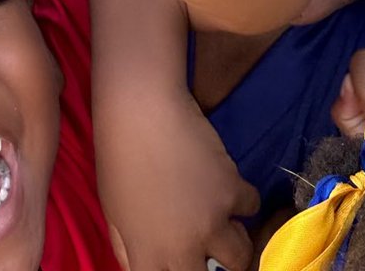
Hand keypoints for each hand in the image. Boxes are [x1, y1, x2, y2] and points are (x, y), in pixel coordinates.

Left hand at [99, 96, 257, 270]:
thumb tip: (144, 267)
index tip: (187, 265)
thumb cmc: (117, 158)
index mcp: (150, 256)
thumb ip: (131, 250)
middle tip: (214, 252)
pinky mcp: (233, 190)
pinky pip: (251, 206)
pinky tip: (225, 183)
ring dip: (234, 240)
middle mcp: (186, 248)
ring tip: (222, 222)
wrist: (140, 110)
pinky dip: (242, 198)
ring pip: (241, 253)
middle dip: (220, 268)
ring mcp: (213, 221)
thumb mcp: (113, 214)